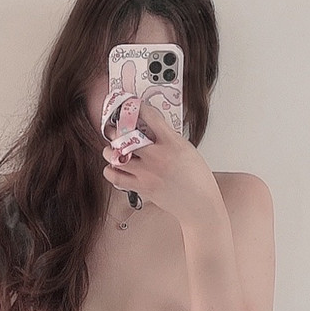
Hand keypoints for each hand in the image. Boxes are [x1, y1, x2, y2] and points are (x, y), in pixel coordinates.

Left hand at [101, 95, 221, 228]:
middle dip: (115, 130)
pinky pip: (116, 177)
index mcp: (172, 143)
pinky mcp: (142, 188)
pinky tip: (114, 167)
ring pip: (115, 156)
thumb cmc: (198, 178)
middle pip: (125, 136)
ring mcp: (147, 173)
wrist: (200, 205)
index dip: (136, 108)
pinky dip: (110, 171)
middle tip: (114, 129)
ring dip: (109, 151)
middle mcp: (158, 157)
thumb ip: (168, 138)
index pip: (149, 116)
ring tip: (112, 150)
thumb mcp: (187, 149)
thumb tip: (150, 128)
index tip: (131, 106)